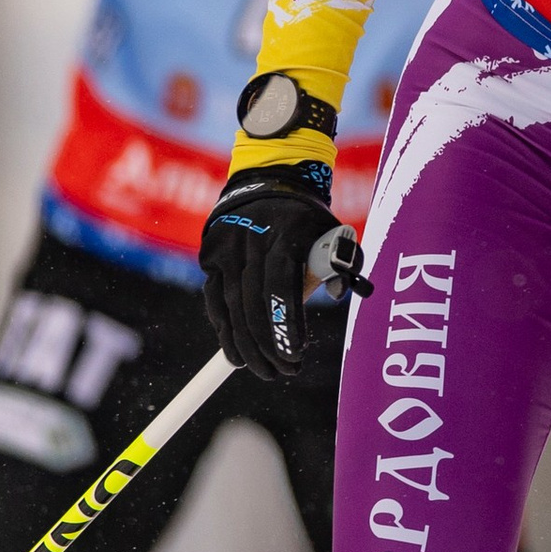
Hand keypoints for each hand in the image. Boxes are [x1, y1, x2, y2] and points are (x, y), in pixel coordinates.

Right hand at [200, 165, 360, 379]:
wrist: (268, 180)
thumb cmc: (308, 217)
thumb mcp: (332, 231)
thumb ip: (341, 263)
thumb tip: (338, 294)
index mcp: (285, 233)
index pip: (281, 285)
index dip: (286, 323)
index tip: (296, 352)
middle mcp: (251, 240)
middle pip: (253, 304)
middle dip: (267, 344)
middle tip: (283, 371)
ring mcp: (226, 247)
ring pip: (230, 306)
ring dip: (243, 345)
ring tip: (260, 370)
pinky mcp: (210, 253)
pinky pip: (214, 298)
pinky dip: (224, 328)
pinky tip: (234, 352)